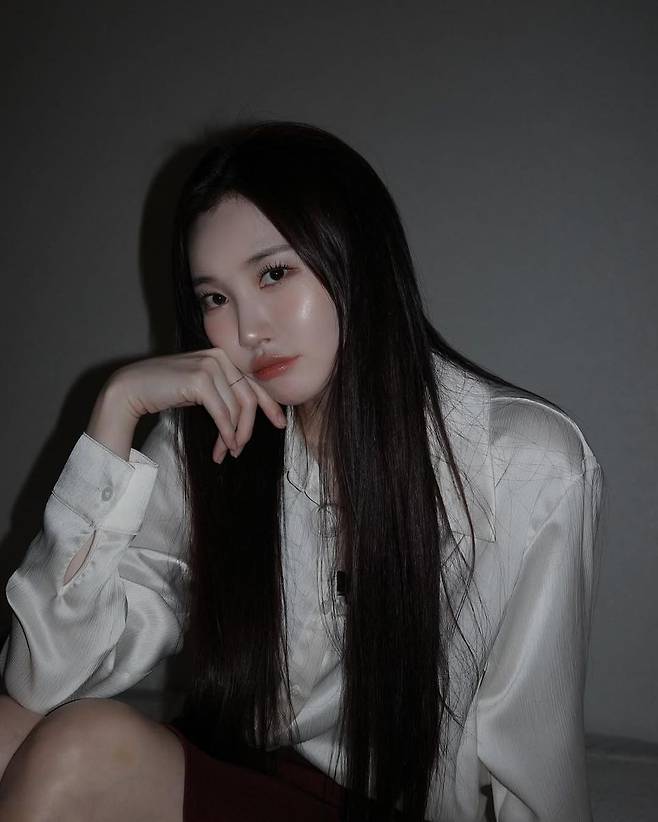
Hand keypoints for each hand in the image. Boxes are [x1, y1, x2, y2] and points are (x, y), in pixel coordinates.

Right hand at [93, 348, 286, 462]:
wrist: (132, 388)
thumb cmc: (166, 390)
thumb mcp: (202, 389)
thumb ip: (224, 393)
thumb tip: (249, 415)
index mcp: (223, 356)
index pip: (255, 381)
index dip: (270, 404)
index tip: (280, 423)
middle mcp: (219, 357)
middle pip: (249, 398)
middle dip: (248, 427)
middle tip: (240, 449)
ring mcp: (210, 366)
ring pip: (237, 409)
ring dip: (234, 436)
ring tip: (227, 452)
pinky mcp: (199, 380)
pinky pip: (223, 414)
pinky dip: (226, 434)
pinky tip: (224, 447)